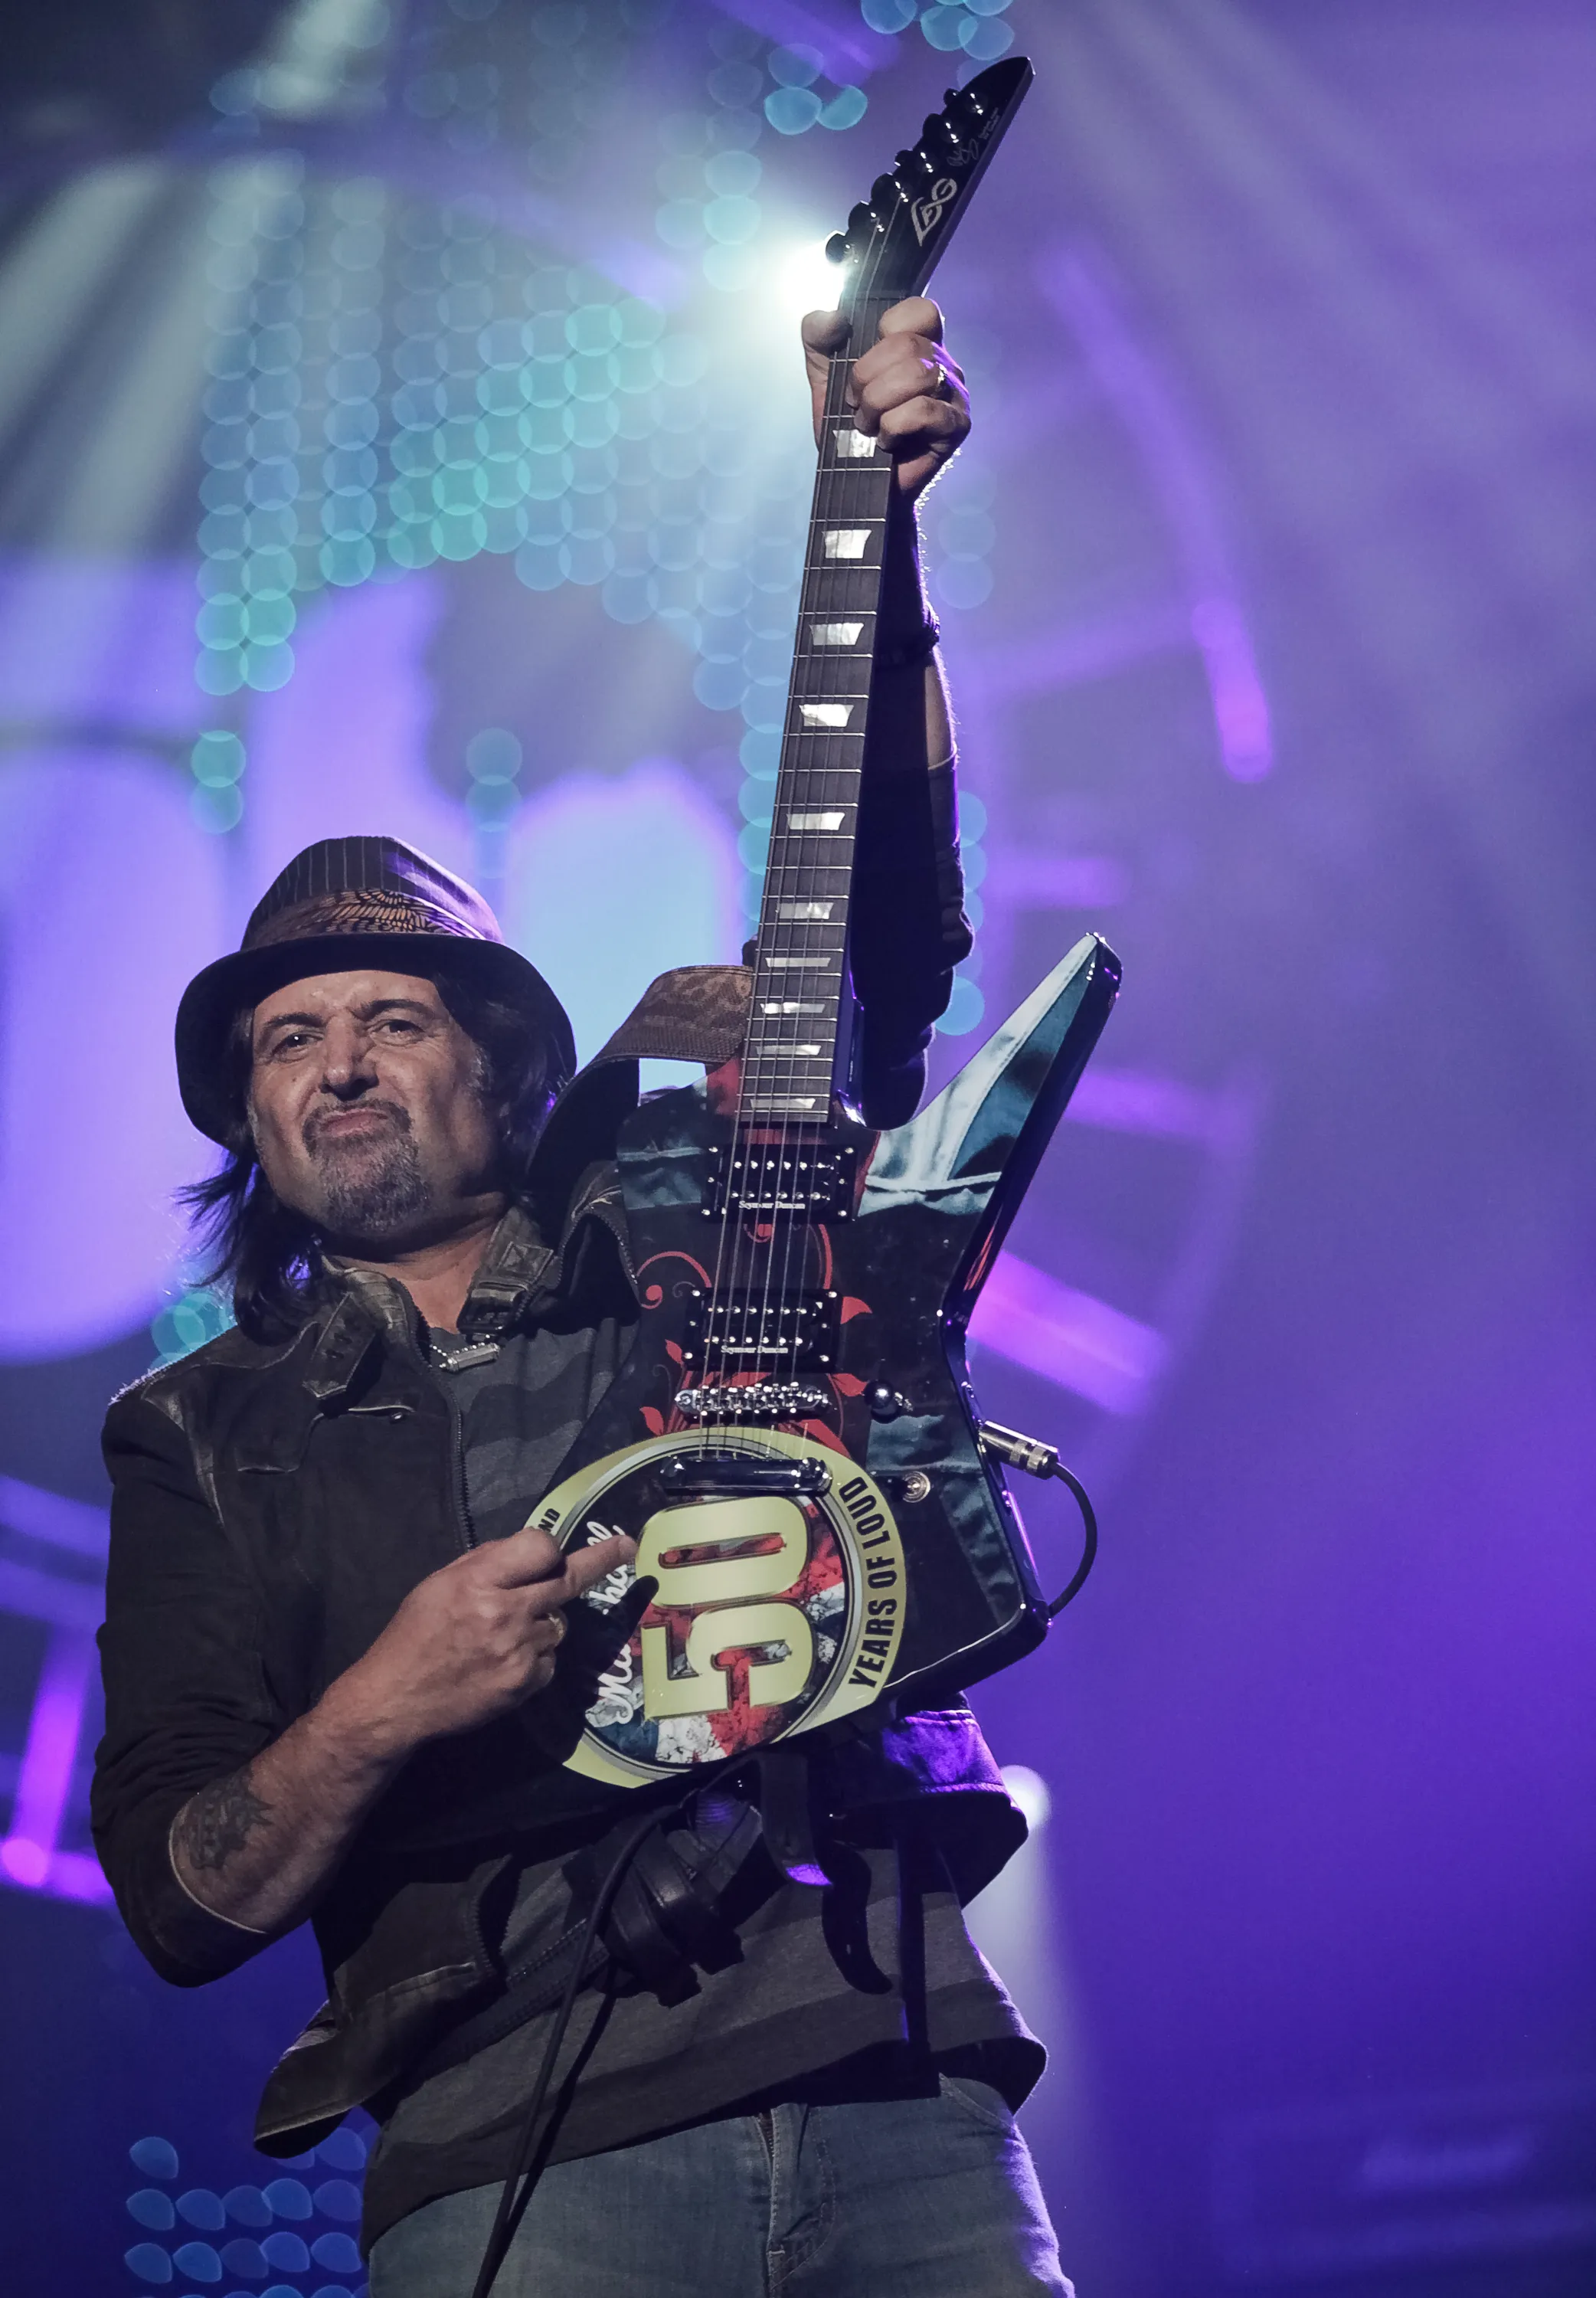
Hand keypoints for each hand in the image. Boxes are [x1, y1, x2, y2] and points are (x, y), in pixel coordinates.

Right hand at [342, 1524, 635, 1755]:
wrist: (396, 1699)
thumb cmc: (415, 1634)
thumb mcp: (440, 1583)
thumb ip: (487, 1563)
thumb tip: (531, 1551)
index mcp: (478, 1580)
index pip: (541, 1547)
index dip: (547, 1549)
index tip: (552, 1552)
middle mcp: (505, 1612)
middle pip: (568, 1580)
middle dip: (602, 1560)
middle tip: (628, 1546)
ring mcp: (520, 1650)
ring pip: (557, 1624)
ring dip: (541, 1623)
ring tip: (502, 1635)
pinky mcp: (526, 1683)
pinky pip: (549, 1658)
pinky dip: (535, 1656)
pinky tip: (504, 1662)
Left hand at [803, 296, 969, 501]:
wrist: (855, 482)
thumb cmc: (848, 430)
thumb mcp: (825, 377)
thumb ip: (819, 338)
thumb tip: (831, 318)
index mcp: (919, 344)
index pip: (919, 310)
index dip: (886, 328)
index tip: (865, 359)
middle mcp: (942, 364)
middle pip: (908, 345)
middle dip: (867, 377)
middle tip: (857, 404)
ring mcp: (954, 395)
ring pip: (917, 375)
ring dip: (878, 403)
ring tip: (868, 424)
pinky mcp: (955, 426)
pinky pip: (923, 410)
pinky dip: (893, 426)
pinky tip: (886, 440)